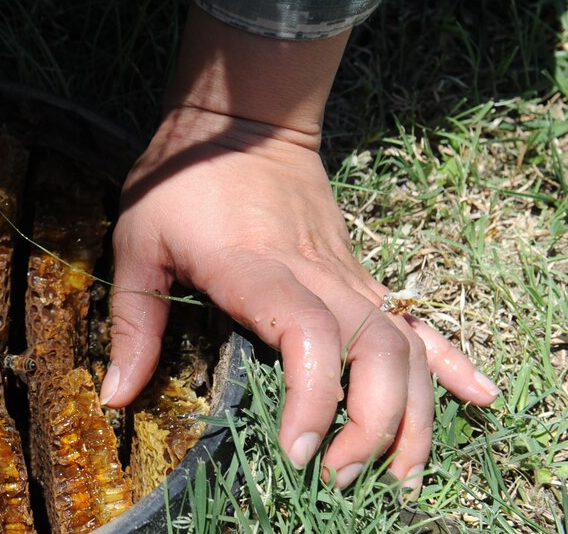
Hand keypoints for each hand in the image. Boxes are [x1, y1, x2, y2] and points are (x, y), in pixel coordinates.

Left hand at [99, 8, 498, 492]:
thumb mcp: (137, 242)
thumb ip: (132, 321)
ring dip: (415, 411)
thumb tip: (117, 396)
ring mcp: (344, 271)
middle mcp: (313, 273)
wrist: (240, 116)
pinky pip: (413, 317)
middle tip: (340, 477)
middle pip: (374, 351)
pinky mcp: (357, 270)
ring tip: (404, 472)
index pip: (307, 334)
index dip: (317, 396)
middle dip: (374, 426)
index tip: (301, 449)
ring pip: (405, 342)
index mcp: (253, 268)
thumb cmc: (180, 178)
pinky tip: (478, 397)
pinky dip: (448, 360)